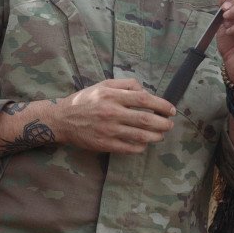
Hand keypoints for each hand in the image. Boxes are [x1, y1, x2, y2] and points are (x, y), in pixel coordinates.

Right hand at [56, 78, 175, 153]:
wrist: (62, 120)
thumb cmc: (85, 100)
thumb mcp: (103, 85)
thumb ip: (125, 85)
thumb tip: (145, 91)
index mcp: (112, 96)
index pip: (143, 100)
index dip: (161, 105)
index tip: (171, 110)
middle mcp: (112, 113)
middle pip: (145, 119)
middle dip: (163, 123)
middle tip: (170, 125)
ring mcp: (109, 130)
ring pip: (140, 136)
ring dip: (156, 136)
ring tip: (161, 135)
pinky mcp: (105, 144)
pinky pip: (129, 148)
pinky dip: (141, 147)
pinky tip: (145, 144)